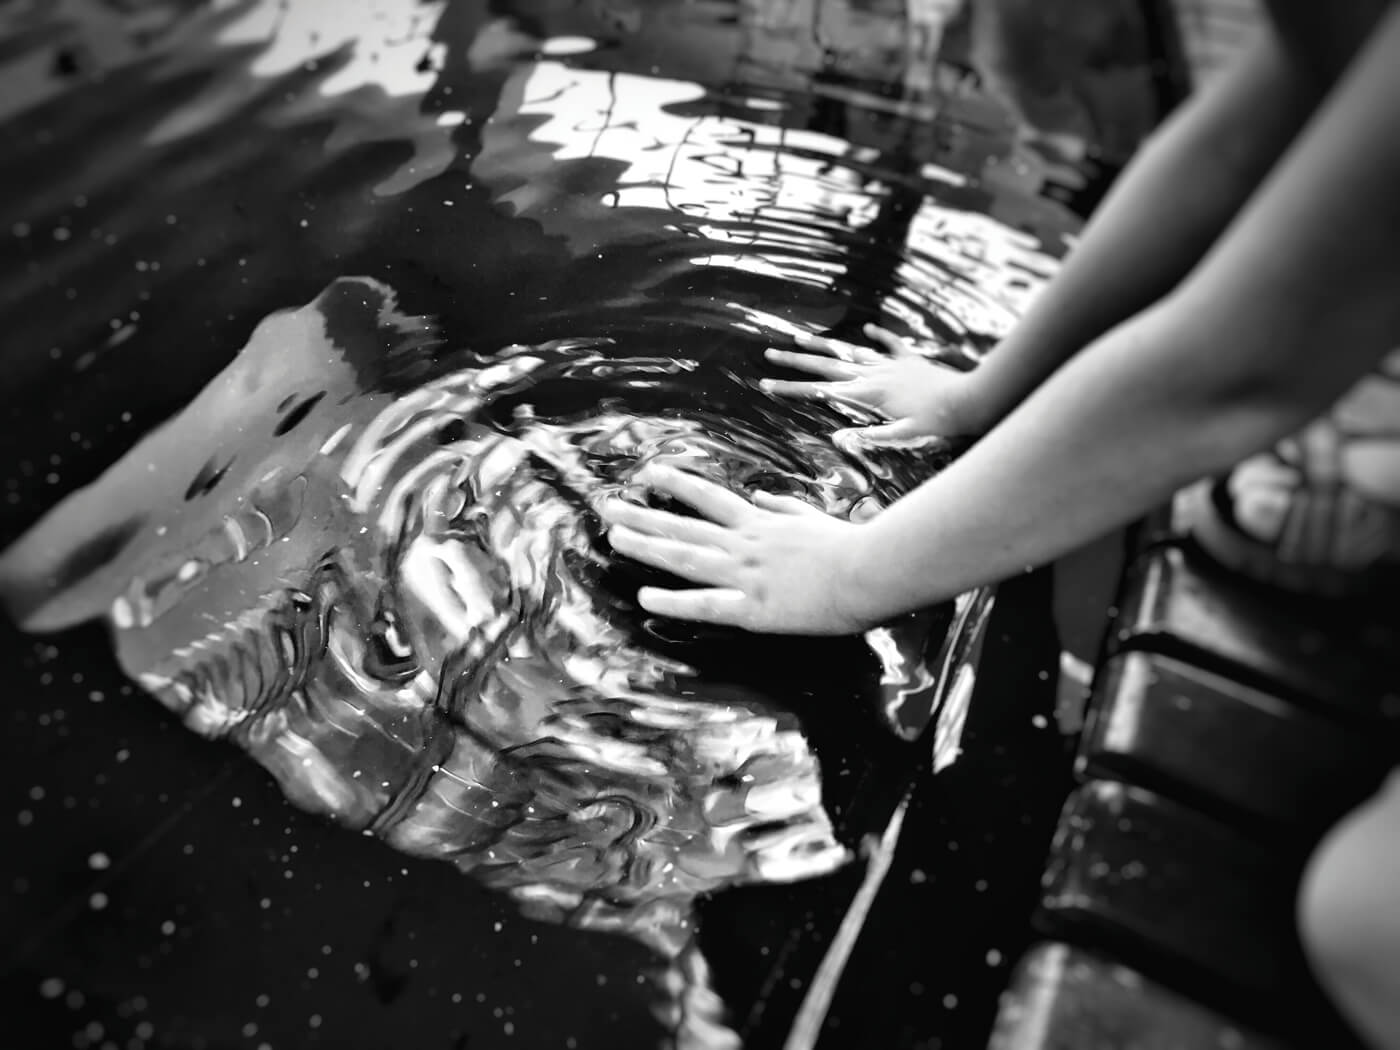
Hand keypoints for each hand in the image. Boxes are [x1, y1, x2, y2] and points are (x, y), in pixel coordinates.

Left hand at [599, 465, 881, 635]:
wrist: (871, 568)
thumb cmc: (855, 545)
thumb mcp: (815, 517)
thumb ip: (785, 508)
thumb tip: (762, 498)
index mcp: (763, 524)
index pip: (712, 499)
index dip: (680, 485)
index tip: (651, 472)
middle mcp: (746, 545)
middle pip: (685, 525)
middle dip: (644, 515)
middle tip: (608, 506)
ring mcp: (746, 575)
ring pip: (686, 557)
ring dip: (647, 546)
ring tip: (614, 537)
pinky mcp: (754, 608)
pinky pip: (706, 605)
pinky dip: (674, 601)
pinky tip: (645, 597)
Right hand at [761, 324, 990, 443]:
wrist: (969, 400)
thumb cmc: (937, 423)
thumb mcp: (903, 437)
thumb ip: (871, 437)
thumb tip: (838, 438)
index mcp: (868, 394)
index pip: (820, 392)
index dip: (791, 389)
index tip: (765, 384)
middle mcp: (874, 374)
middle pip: (827, 365)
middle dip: (795, 361)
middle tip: (769, 353)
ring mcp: (891, 365)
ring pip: (850, 351)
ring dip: (824, 345)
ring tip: (800, 336)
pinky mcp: (910, 361)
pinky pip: (891, 345)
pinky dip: (879, 337)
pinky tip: (868, 329)